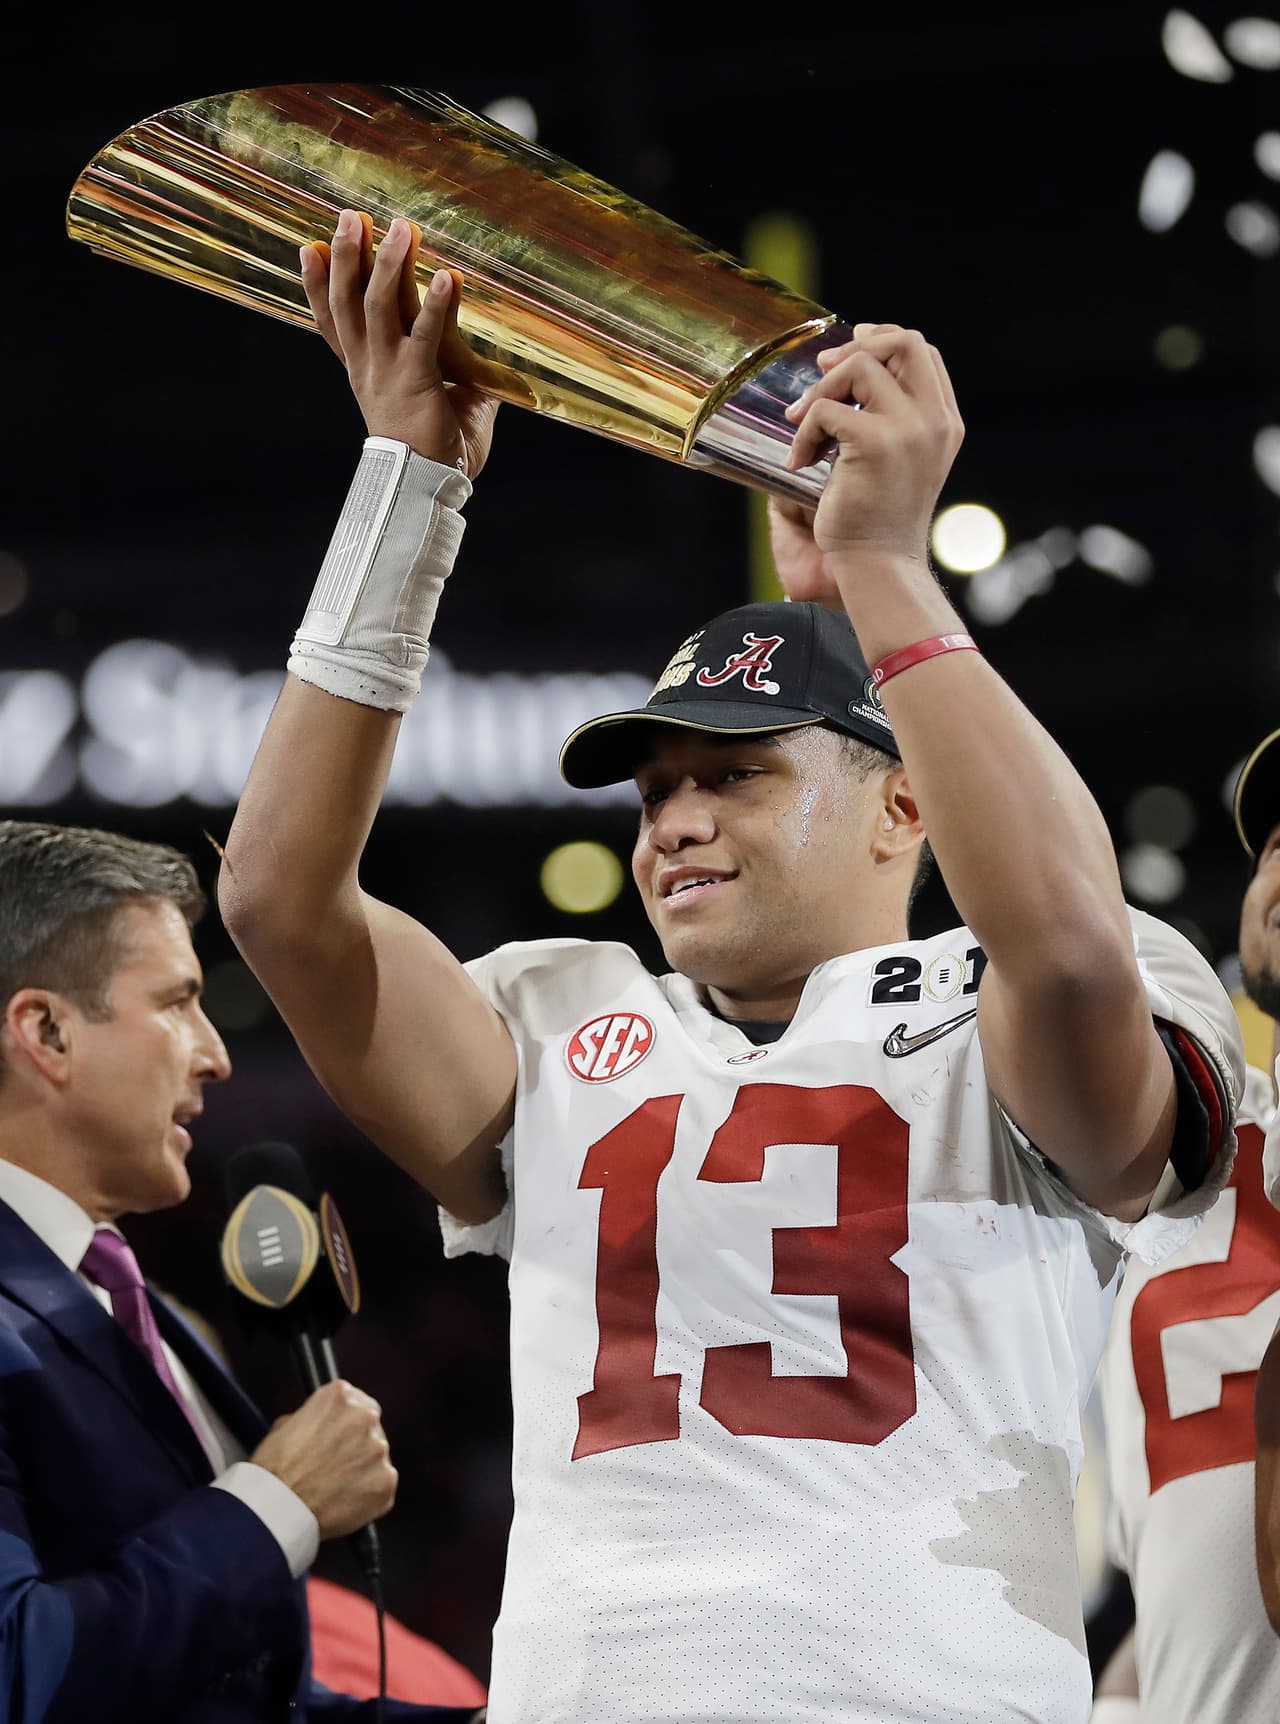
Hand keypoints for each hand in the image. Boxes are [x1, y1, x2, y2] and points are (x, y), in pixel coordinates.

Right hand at [250, 1378, 396, 1539]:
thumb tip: (321, 1427)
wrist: (276, 1509)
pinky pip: (381, 1486)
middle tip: (334, 1466)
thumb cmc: (274, 1470)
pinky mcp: (385, 1481)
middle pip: (370, 1428)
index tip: (339, 1437)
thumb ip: (313, 1419)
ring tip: (334, 1488)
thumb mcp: (284, 1426)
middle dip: (356, 1445)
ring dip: (361, 1470)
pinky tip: (343, 1502)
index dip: (345, 1423)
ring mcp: (379, 1450)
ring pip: (376, 1458)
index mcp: (340, 1396)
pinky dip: (367, 1496)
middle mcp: (365, 1417)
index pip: (356, 1401)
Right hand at [300, 208, 499, 478]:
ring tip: (401, 228)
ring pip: (379, 307)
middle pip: (347, 302)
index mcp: (364, 371)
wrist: (429, 486)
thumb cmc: (436, 449)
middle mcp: (369, 366)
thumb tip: (480, 356)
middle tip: (349, 216)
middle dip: (346, 256)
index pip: (332, 321)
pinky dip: (438, 305)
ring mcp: (390, 371)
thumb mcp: (437, 398)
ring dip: (389, 264)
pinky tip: (447, 276)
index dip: (315, 285)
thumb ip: (450, 369)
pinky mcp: (419, 380)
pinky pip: (427, 336)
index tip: (306, 247)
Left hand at [770, 324, 963, 602]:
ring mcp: (909, 429)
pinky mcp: (875, 443)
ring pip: (859, 367)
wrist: (878, 565)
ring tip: (802, 425)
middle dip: (855, 347)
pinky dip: (803, 432)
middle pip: (904, 341)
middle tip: (822, 370)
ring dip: (820, 391)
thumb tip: (849, 369)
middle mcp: (935, 420)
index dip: (884, 340)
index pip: (922, 353)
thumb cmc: (876, 520)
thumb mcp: (896, 459)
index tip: (848, 353)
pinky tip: (801, 462)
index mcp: (944, 422)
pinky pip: (825, 409)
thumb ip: (889, 416)